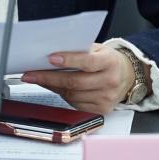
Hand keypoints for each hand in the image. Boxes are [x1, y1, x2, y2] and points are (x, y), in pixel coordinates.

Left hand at [20, 43, 134, 114]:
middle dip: (49, 78)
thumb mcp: (97, 50)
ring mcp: (106, 97)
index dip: (68, 60)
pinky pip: (75, 104)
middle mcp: (110, 81)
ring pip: (72, 95)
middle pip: (75, 82)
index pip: (87, 62)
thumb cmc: (107, 61)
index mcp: (110, 62)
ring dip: (53, 87)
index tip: (50, 58)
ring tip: (39, 80)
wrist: (126, 76)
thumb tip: (51, 56)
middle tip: (31, 75)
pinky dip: (63, 96)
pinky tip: (56, 88)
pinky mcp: (101, 109)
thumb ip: (79, 51)